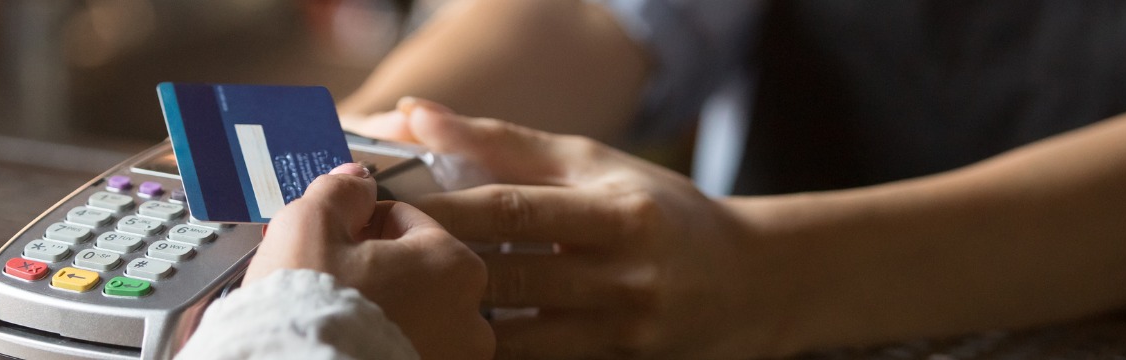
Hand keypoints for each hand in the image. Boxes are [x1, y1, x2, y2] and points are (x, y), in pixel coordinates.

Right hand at [245, 163, 493, 359]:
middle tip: (329, 283)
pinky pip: (408, 351)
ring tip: (338, 320)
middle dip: (373, 271)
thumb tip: (355, 180)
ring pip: (412, 317)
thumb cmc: (311, 312)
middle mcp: (471, 319)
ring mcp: (455, 359)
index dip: (359, 226)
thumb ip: (340, 192)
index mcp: (454, 265)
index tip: (331, 243)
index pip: (405, 220)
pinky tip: (350, 344)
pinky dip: (383, 346)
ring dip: (382, 312)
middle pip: (413, 272)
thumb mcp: (310, 226)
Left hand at [373, 99, 791, 358]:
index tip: (384, 206)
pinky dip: (493, 354)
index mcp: (617, 213)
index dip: (442, 211)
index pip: (513, 212)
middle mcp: (623, 276)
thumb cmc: (658, 211)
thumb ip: (503, 142)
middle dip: (434, 268)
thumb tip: (413, 114)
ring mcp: (622, 333)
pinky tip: (452, 339)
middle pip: (506, 277)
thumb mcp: (594, 164)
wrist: (752, 283)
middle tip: (373, 262)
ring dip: (455, 323)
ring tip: (402, 307)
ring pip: (515, 339)